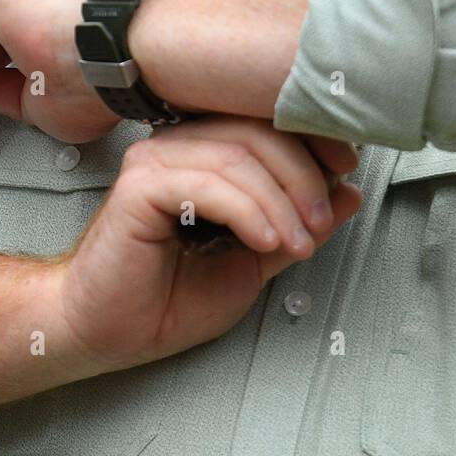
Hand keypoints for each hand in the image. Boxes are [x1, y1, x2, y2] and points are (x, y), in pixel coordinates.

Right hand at [53, 114, 362, 368]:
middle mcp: (178, 145)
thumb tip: (349, 193)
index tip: (347, 170)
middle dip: (303, 175)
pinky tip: (266, 239)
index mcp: (204, 150)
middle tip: (322, 219)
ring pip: (238, 156)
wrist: (106, 333)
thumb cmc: (166, 298)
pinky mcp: (139, 186)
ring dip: (281, 199)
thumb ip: (296, 224)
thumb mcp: (254, 260)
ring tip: (298, 240)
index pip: (266, 122)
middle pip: (257, 132)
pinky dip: (248, 210)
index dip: (313, 140)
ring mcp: (155, 160)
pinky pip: (207, 183)